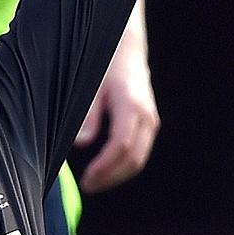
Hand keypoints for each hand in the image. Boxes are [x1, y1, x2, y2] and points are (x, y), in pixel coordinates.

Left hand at [73, 44, 158, 192]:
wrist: (126, 48)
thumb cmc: (106, 64)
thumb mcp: (91, 86)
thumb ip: (87, 115)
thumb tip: (82, 143)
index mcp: (131, 105)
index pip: (121, 146)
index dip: (104, 167)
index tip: (87, 178)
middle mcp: (146, 116)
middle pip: (134, 159)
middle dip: (110, 177)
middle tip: (88, 185)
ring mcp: (151, 120)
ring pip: (139, 159)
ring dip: (117, 175)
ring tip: (95, 182)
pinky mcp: (149, 124)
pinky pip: (140, 152)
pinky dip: (124, 166)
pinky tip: (106, 170)